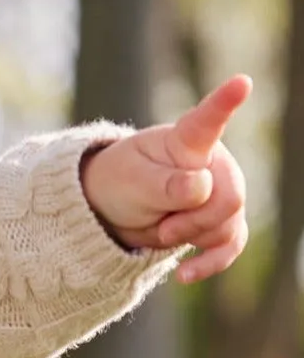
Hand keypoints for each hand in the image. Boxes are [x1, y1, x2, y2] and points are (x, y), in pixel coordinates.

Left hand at [80, 74, 250, 284]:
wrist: (116, 209)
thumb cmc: (121, 182)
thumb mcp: (133, 182)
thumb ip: (166, 185)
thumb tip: (202, 187)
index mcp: (187, 140)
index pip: (208, 120)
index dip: (224, 102)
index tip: (241, 82)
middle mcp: (213, 162)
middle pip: (229, 196)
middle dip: (195, 219)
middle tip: (163, 225)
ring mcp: (220, 192)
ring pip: (229, 223)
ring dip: (194, 237)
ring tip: (163, 230)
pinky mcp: (219, 221)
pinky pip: (230, 245)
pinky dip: (209, 262)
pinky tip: (184, 275)